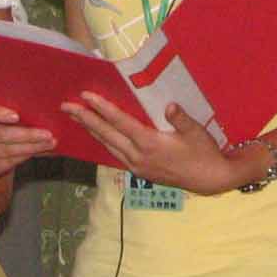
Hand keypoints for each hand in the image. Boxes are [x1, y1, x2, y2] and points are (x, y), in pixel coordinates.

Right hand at [0, 95, 55, 177]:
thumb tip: (49, 101)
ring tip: (51, 142)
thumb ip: (17, 100)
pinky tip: (40, 151)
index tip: (16, 116)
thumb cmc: (5, 111)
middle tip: (48, 133)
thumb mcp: (7, 102)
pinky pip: (8, 163)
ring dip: (32, 147)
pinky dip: (26, 156)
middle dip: (26, 135)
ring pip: (6, 150)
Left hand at [66, 93, 243, 195]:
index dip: (102, 108)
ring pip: (108, 145)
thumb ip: (180, 118)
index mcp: (150, 144)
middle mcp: (138, 156)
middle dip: (85, 119)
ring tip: (76, 117)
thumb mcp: (196, 132)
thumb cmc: (204, 152)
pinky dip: (104, 142)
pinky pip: (115, 154)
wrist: (210, 180)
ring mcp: (137, 166)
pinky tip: (98, 135)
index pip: (120, 122)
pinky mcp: (140, 171)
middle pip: (106, 134)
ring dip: (91, 130)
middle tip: (66, 107)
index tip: (86, 96)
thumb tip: (169, 106)